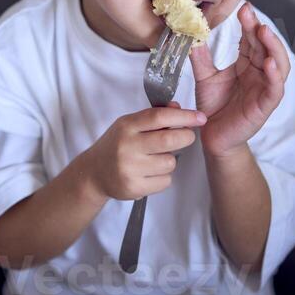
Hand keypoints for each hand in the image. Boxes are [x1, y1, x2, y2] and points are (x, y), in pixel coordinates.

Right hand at [86, 106, 206, 200]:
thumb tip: (178, 107)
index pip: (159, 117)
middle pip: (169, 140)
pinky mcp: (134, 188)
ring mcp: (129, 168)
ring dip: (170, 160)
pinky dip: (163, 177)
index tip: (200, 117)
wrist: (94, 173)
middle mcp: (127, 146)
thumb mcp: (130, 125)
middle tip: (187, 136)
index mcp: (126, 126)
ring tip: (156, 159)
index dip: (183, 116)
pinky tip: (150, 174)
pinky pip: (165, 181)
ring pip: (170, 162)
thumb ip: (153, 116)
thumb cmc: (117, 145)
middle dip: (186, 137)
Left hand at [189, 1, 290, 157]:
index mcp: (247, 64)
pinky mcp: (265, 106)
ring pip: (278, 64)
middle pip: (266, 47)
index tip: (242, 8)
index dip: (249, 23)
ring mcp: (264, 89)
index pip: (251, 39)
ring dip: (273, 47)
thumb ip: (200, 56)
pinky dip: (274, 76)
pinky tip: (268, 63)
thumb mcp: (204, 76)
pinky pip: (275, 89)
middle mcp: (259, 73)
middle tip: (249, 14)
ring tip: (263, 32)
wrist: (211, 136)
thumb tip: (191, 32)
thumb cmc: (213, 107)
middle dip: (260, 29)